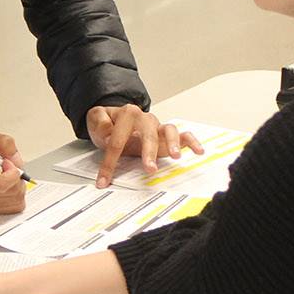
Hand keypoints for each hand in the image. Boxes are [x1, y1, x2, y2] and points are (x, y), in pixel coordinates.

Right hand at [0, 129, 24, 214]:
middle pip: (10, 192)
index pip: (0, 182)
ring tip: (7, 179)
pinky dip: (14, 198)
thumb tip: (16, 159)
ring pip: (15, 202)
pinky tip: (6, 190)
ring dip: (17, 189)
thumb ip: (3, 143)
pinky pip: (12, 209)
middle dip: (17, 179)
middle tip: (10, 171)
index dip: (13, 174)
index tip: (10, 165)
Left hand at [85, 104, 206, 187]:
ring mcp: (158, 127)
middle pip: (148, 134)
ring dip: (172, 144)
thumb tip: (108, 133)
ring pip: (169, 131)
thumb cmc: (108, 123)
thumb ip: (100, 123)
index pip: (117, 140)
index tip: (104, 179)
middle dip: (149, 152)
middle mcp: (145, 119)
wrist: (114, 119)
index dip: (110, 162)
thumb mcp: (95, 118)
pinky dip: (191, 142)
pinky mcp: (166, 136)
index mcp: (127, 114)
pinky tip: (198, 151)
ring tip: (175, 156)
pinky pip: (183, 135)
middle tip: (149, 167)